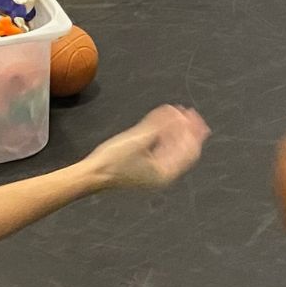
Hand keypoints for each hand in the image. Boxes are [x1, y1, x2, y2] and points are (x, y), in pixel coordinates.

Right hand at [83, 105, 210, 189]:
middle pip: (182, 149)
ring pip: (171, 148)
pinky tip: (162, 122)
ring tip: (178, 113)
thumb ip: (160, 126)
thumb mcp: (139, 140)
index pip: (188, 151)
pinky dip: (163, 135)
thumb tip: (177, 113)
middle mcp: (163, 174)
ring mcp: (153, 171)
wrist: (93, 173)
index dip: (192, 131)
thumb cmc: (114, 160)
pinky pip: (159, 148)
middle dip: (186, 129)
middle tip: (190, 112)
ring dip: (175, 130)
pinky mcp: (144, 166)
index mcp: (166, 173)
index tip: (192, 114)